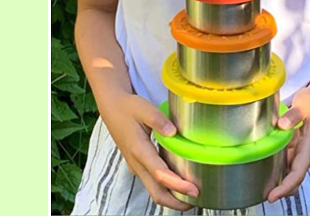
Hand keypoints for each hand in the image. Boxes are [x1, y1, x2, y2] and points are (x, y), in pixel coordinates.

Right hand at [99, 92, 198, 210]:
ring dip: (173, 198)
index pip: (160, 174)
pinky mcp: (138, 166)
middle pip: (157, 193)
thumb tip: (173, 132)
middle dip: (177, 202)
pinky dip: (167, 189)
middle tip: (198, 200)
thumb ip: (158, 120)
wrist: (111, 107)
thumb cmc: (127, 107)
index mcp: (138, 149)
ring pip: (155, 191)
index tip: (194, 190)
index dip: (178, 185)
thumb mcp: (143, 108)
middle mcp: (136, 163)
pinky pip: (153, 184)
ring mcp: (136, 166)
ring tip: (192, 195)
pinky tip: (181, 183)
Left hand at [267, 87, 309, 202]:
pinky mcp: (294, 148)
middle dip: (281, 191)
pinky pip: (285, 164)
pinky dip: (277, 173)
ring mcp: (299, 152)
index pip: (297, 173)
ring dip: (278, 184)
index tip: (273, 196)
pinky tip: (264, 175)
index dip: (285, 187)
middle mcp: (305, 153)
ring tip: (260, 191)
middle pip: (294, 179)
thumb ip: (294, 114)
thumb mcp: (305, 104)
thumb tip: (282, 126)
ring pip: (289, 174)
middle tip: (263, 197)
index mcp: (309, 147)